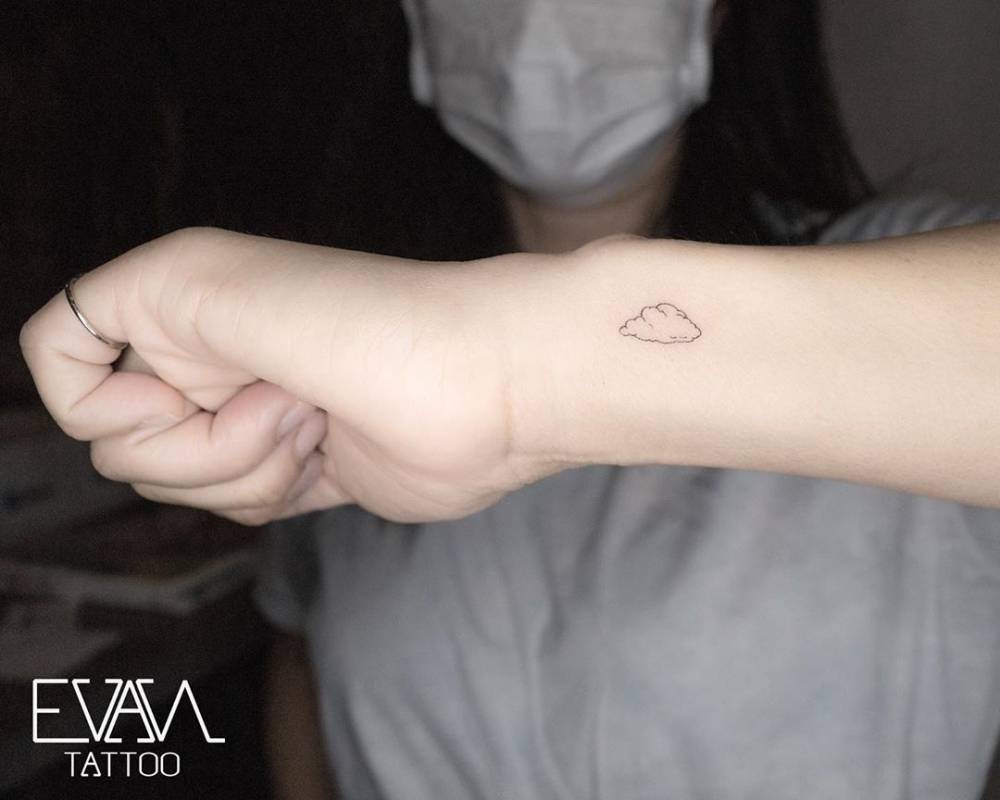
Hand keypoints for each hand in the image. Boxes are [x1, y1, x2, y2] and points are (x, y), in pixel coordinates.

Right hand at [19, 228, 555, 523]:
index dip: (101, 405)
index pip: (60, 358)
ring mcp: (251, 412)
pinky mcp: (295, 464)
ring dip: (250, 470)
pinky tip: (332, 452)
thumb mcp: (223, 289)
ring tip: (319, 419)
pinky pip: (236, 509)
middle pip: (124, 446)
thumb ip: (121, 306)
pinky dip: (276, 494)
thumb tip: (74, 361)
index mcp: (175, 302)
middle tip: (285, 398)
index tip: (173, 400)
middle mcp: (206, 354)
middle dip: (203, 445)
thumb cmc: (377, 332)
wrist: (494, 389)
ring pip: (182, 485)